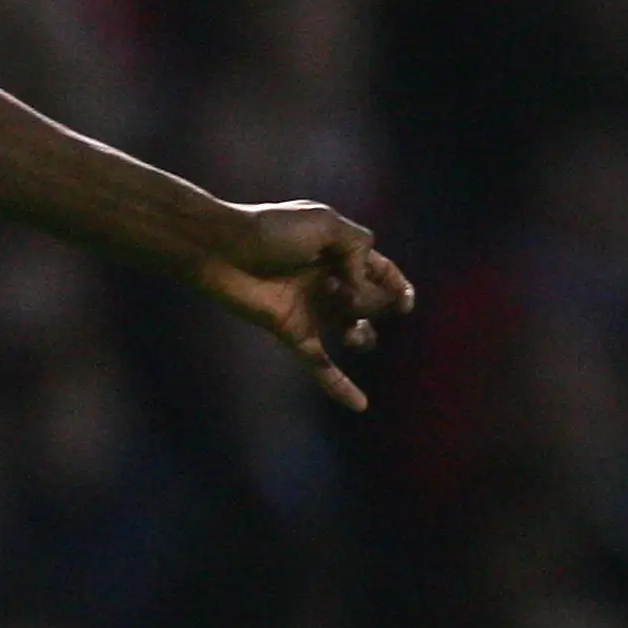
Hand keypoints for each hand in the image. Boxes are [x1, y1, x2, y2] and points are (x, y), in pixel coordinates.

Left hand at [193, 203, 417, 411]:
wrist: (222, 249)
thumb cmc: (268, 229)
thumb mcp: (324, 222)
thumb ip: (358, 246)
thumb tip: (360, 287)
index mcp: (339, 252)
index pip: (381, 271)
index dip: (398, 287)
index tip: (404, 303)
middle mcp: (329, 282)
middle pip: (372, 302)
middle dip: (368, 299)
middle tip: (337, 287)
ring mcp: (311, 308)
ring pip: (355, 332)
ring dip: (362, 335)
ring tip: (350, 333)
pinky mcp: (292, 331)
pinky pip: (320, 364)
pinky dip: (339, 385)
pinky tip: (360, 405)